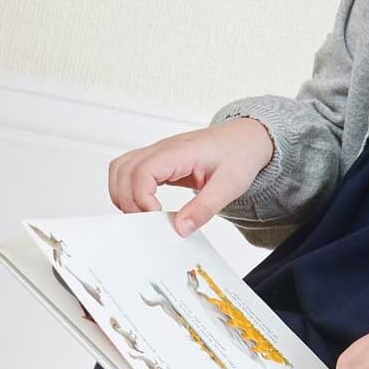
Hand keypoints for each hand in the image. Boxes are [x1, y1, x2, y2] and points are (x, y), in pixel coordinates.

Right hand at [106, 116, 275, 236]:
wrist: (248, 138)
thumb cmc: (240, 155)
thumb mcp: (230, 185)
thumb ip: (204, 208)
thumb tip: (180, 229)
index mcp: (179, 152)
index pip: (142, 172)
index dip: (142, 199)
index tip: (156, 217)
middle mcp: (163, 149)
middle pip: (123, 170)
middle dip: (128, 201)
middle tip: (149, 222)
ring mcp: (158, 152)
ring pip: (120, 168)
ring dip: (123, 194)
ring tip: (143, 215)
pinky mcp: (159, 160)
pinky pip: (129, 170)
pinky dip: (128, 188)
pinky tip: (145, 205)